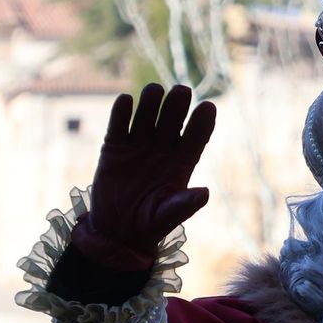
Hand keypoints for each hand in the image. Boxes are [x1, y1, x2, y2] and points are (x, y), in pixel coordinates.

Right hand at [73, 83, 216, 271]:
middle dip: (177, 106)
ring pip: (147, 116)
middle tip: (181, 91)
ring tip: (154, 92)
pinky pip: (119, 123)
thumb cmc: (149, 225)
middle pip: (172, 120)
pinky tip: (125, 101)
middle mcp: (163, 149)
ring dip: (150, 102)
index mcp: (181, 163)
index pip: (196, 138)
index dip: (202, 123)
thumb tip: (204, 193)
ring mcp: (138, 144)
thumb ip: (184, 204)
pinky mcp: (114, 146)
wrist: (116, 231)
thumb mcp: (167, 217)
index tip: (208, 107)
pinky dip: (121, 112)